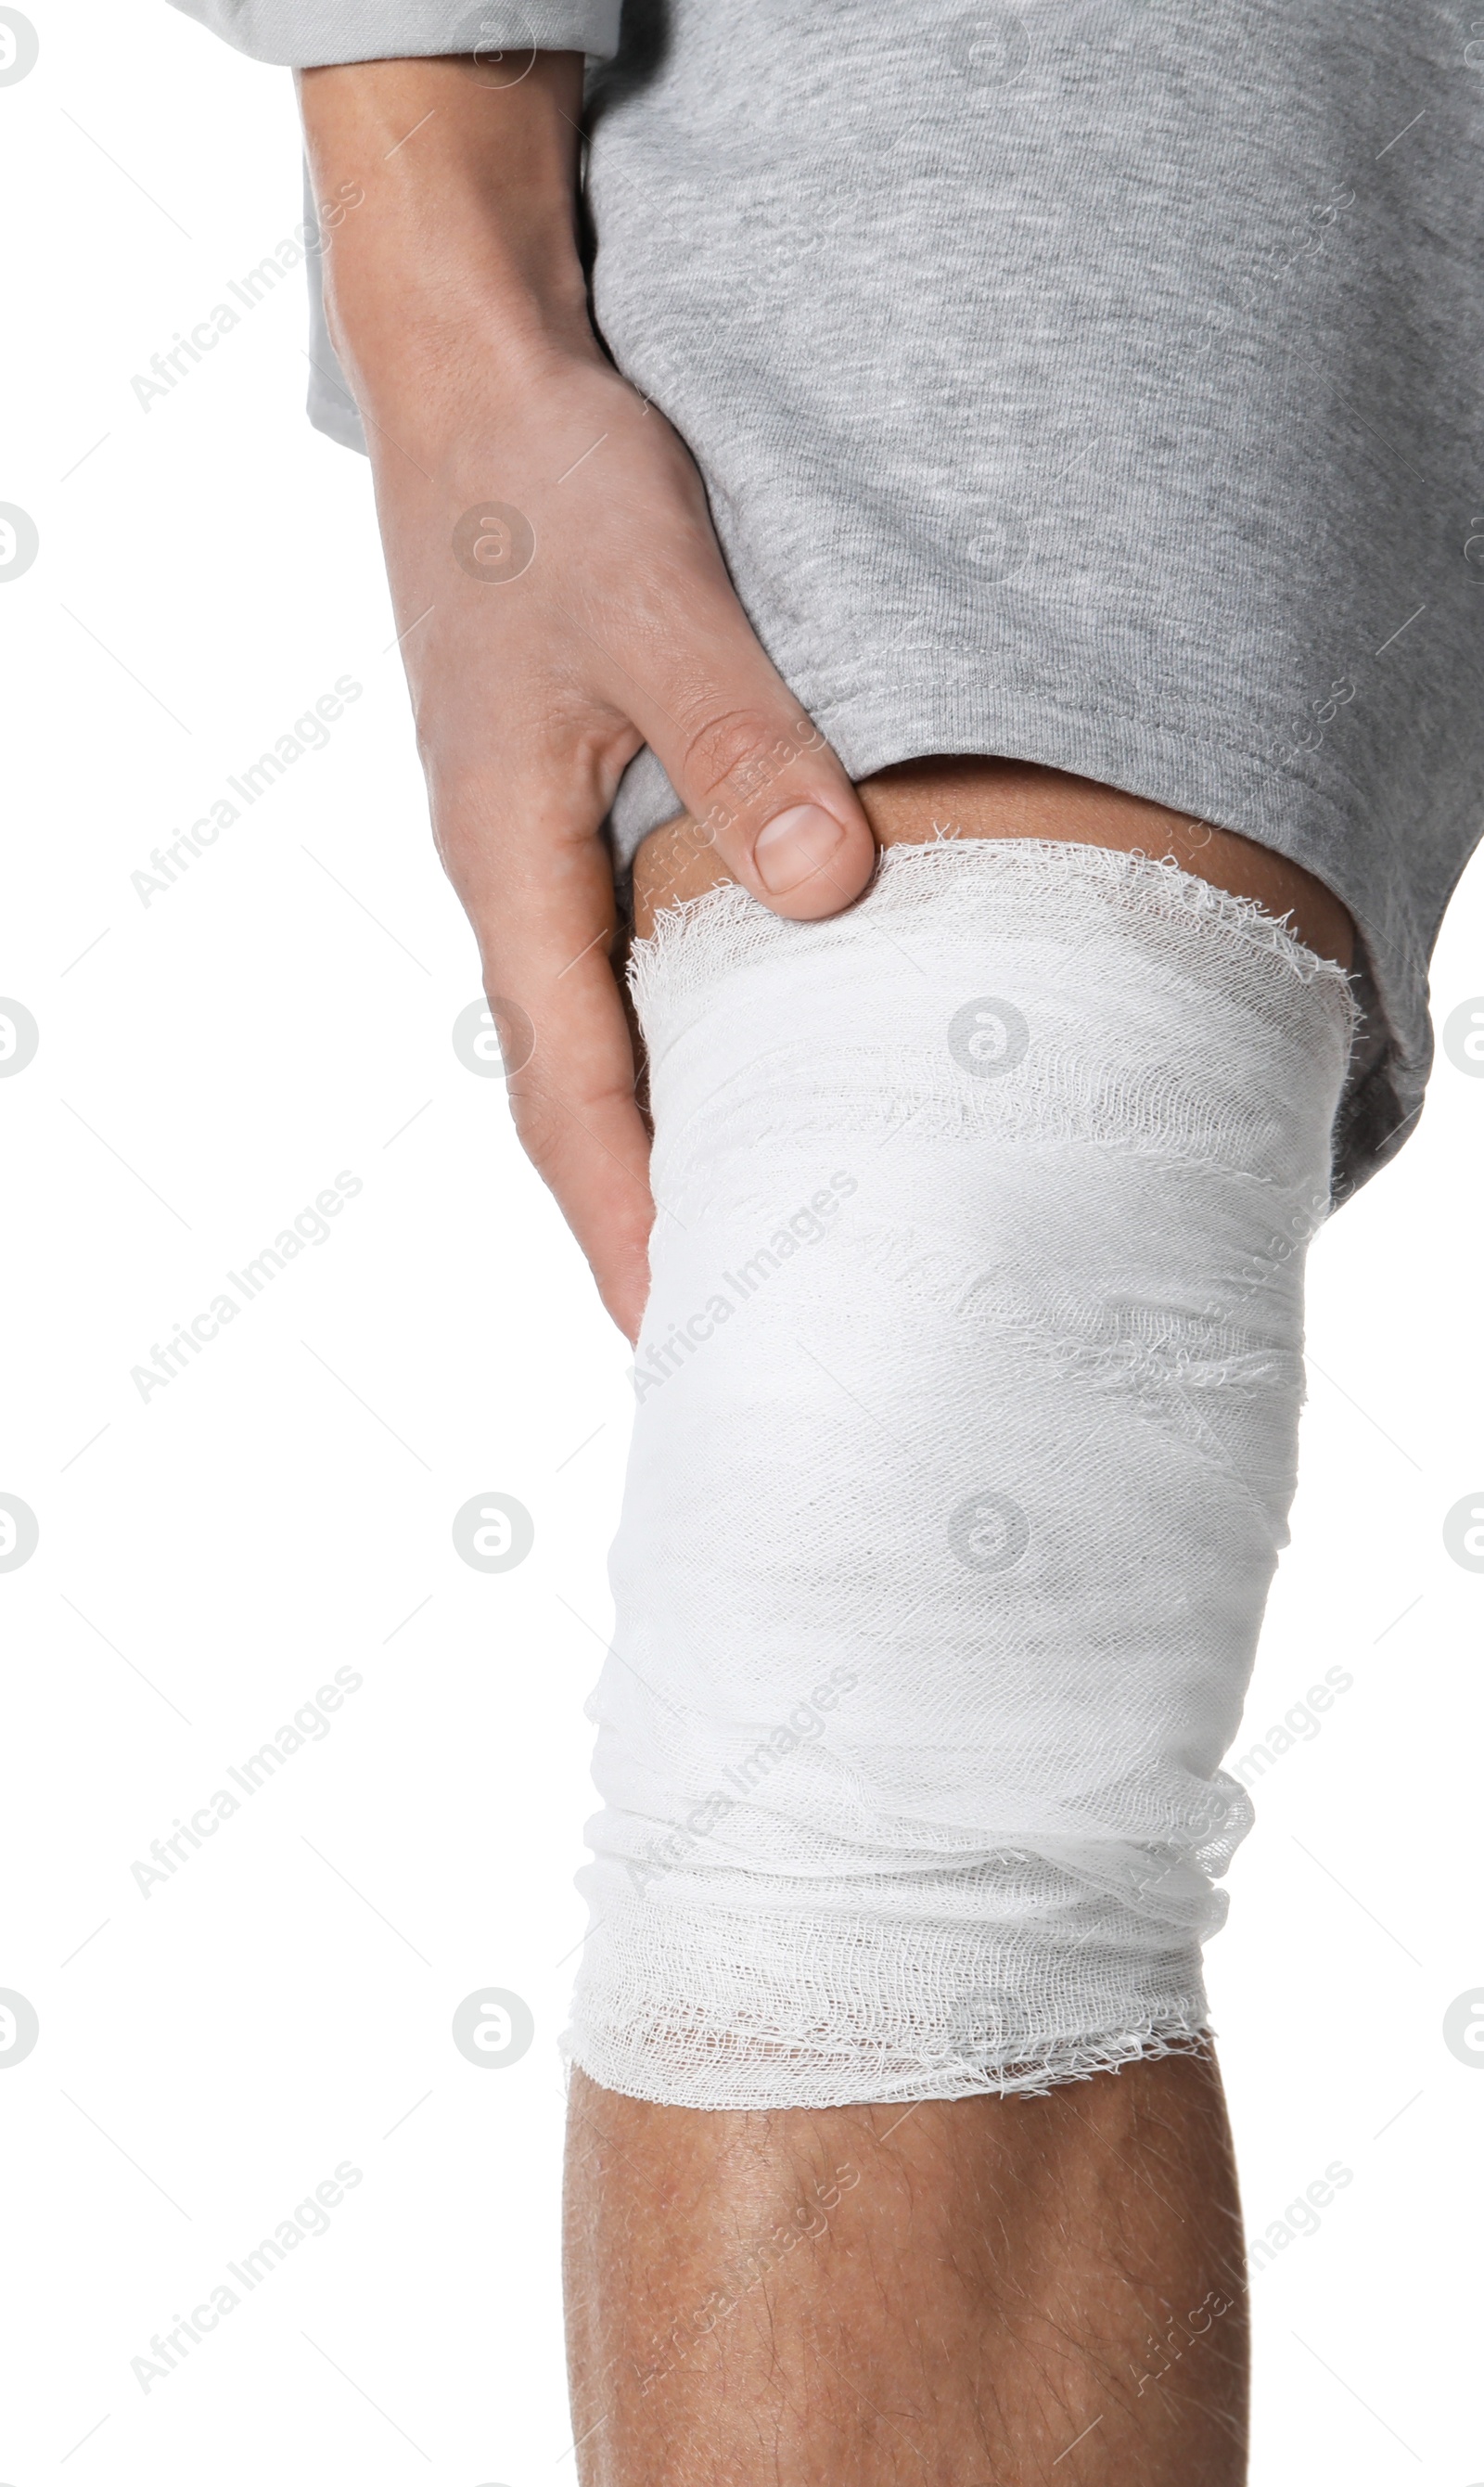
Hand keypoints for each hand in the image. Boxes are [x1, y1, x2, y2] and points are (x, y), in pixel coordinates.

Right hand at [300, 56, 876, 1341]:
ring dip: (648, 1142)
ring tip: (730, 1239)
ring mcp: (532, 847)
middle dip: (628, 1221)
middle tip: (707, 1342)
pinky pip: (610, 962)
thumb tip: (832, 890)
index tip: (672, 1329)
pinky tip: (734, 1065)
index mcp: (508, 860)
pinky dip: (664, 1043)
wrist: (479, 377)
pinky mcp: (567, 802)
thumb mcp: (660, 602)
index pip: (565, 1087)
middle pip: (566, 1094)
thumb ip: (747, 745)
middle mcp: (509, 877)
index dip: (621, 1214)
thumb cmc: (550, 484)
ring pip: (589, 1033)